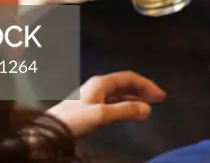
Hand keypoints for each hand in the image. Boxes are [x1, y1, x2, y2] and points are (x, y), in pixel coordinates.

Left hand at [48, 71, 165, 136]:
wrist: (50, 131)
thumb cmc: (74, 120)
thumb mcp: (102, 115)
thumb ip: (125, 111)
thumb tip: (147, 108)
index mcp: (102, 82)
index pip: (130, 78)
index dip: (147, 85)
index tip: (160, 96)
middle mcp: (99, 85)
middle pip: (126, 84)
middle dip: (143, 90)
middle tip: (159, 100)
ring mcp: (95, 95)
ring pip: (121, 93)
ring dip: (136, 98)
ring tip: (149, 106)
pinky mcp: (92, 106)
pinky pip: (115, 102)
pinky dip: (126, 105)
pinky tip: (132, 112)